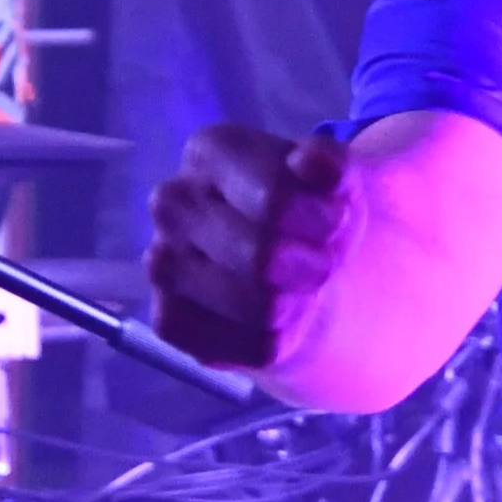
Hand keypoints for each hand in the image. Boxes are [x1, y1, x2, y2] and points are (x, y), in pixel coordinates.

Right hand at [146, 124, 351, 369]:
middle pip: (262, 258)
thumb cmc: (314, 213)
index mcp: (210, 152)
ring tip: (298, 288)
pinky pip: (248, 349)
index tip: (336, 224)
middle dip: (314, 267)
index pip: (276, 200)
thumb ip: (334, 166)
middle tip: (322, 263)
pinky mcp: (168, 320)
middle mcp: (172, 203)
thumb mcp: (340, 182)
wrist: (297, 269)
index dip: (327, 222)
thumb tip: (310, 159)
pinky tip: (275, 319)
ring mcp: (161, 263)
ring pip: (257, 308)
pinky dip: (280, 340)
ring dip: (299, 304)